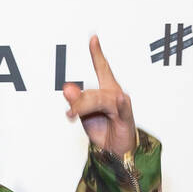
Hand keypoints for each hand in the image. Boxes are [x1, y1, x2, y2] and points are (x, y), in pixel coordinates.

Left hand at [62, 34, 136, 157]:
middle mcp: (115, 93)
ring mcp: (121, 103)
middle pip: (93, 90)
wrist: (115, 152)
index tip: (93, 39)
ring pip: (100, 98)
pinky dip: (109, 105)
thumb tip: (66, 87)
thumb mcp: (85, 116)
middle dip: (78, 100)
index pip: (102, 68)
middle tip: (69, 112)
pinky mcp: (125, 114)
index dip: (97, 54)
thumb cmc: (103, 131)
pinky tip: (112, 102)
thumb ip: (76, 101)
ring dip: (84, 106)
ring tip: (73, 114)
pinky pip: (115, 106)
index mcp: (106, 90)